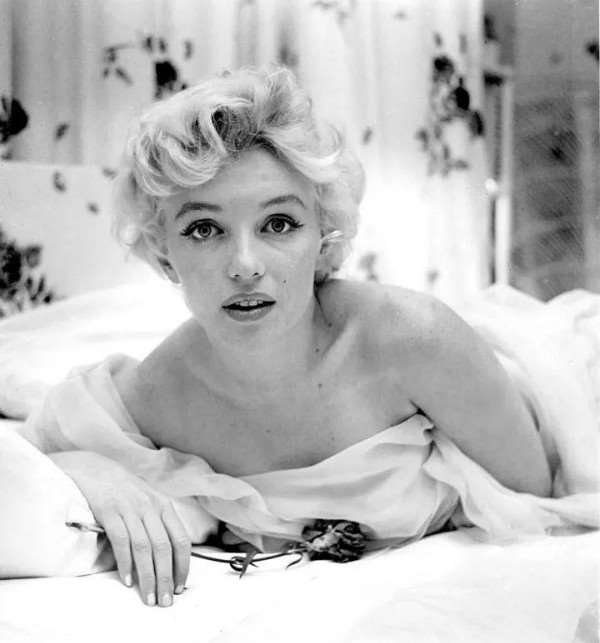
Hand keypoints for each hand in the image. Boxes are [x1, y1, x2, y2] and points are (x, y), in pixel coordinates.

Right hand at [49, 450, 190, 606]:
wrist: (95, 468)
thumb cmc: (124, 489)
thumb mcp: (149, 500)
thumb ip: (159, 523)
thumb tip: (169, 558)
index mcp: (164, 506)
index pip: (181, 539)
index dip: (183, 565)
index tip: (180, 586)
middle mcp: (150, 507)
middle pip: (164, 547)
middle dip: (166, 577)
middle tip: (165, 600)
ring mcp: (130, 509)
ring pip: (145, 548)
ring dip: (148, 576)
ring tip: (148, 597)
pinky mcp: (110, 511)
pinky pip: (122, 541)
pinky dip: (126, 563)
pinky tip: (128, 580)